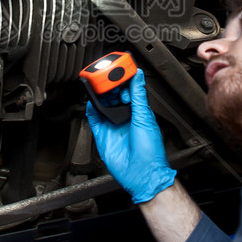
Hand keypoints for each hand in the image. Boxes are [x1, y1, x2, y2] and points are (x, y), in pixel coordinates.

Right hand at [85, 67, 176, 203]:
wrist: (142, 173)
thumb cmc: (150, 151)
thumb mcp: (145, 117)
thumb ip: (138, 96)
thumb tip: (138, 76)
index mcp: (138, 111)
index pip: (129, 90)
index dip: (123, 79)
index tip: (120, 67)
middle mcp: (124, 117)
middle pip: (113, 96)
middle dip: (109, 85)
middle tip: (106, 75)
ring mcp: (112, 125)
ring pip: (102, 105)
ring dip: (99, 95)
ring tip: (97, 85)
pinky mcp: (102, 135)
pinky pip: (93, 119)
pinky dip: (90, 109)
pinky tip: (91, 102)